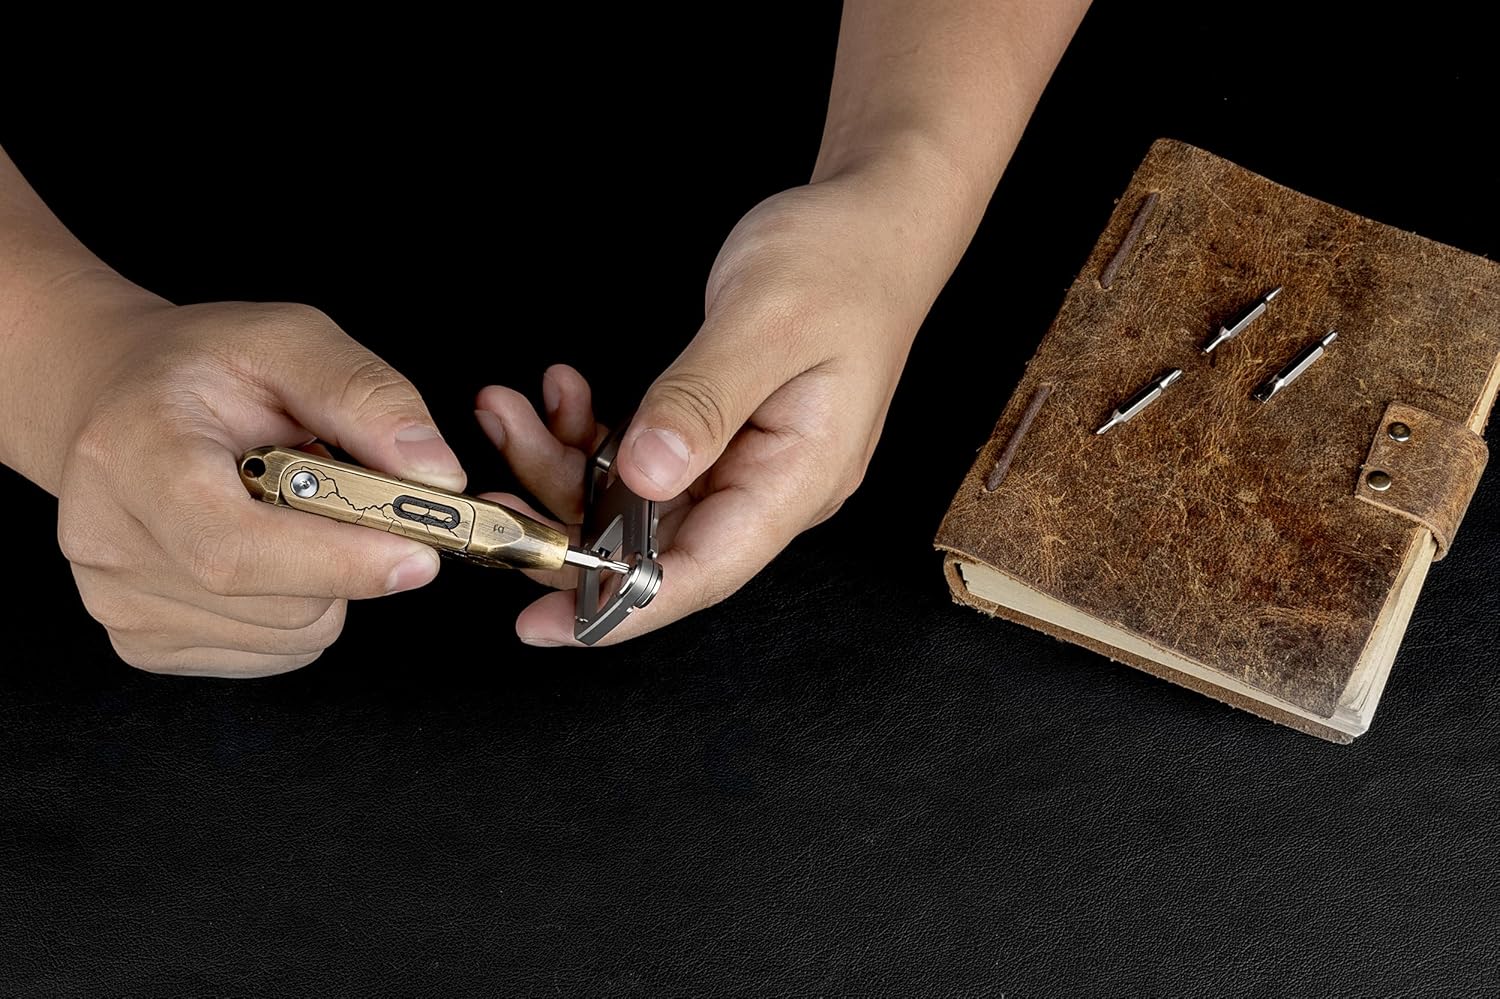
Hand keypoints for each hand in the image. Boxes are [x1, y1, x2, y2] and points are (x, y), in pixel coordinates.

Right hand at [56, 301, 465, 674]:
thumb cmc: (197, 366)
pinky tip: (271, 548)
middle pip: (282, 603)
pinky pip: (274, 652)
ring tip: (290, 512)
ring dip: (328, 583)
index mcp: (132, 454)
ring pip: (292, 635)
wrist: (111, 396)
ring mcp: (118, 602)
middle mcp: (107, 540)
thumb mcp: (287, 338)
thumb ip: (367, 396)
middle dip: (351, 558)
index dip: (337, 562)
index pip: (235, 550)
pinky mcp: (144, 643)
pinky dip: (300, 608)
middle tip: (351, 499)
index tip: (419, 552)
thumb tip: (435, 474)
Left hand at [476, 176, 934, 644]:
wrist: (874, 220)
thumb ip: (702, 400)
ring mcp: (742, 463)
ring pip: (635, 501)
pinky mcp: (717, 435)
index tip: (543, 621)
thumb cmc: (841, 262)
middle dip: (565, 523)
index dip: (621, 606)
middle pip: (655, 543)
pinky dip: (590, 433)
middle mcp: (771, 486)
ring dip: (565, 465)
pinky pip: (640, 460)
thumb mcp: (767, 320)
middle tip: (492, 494)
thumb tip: (644, 475)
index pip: (704, 570)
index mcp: (800, 478)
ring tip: (509, 411)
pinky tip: (562, 394)